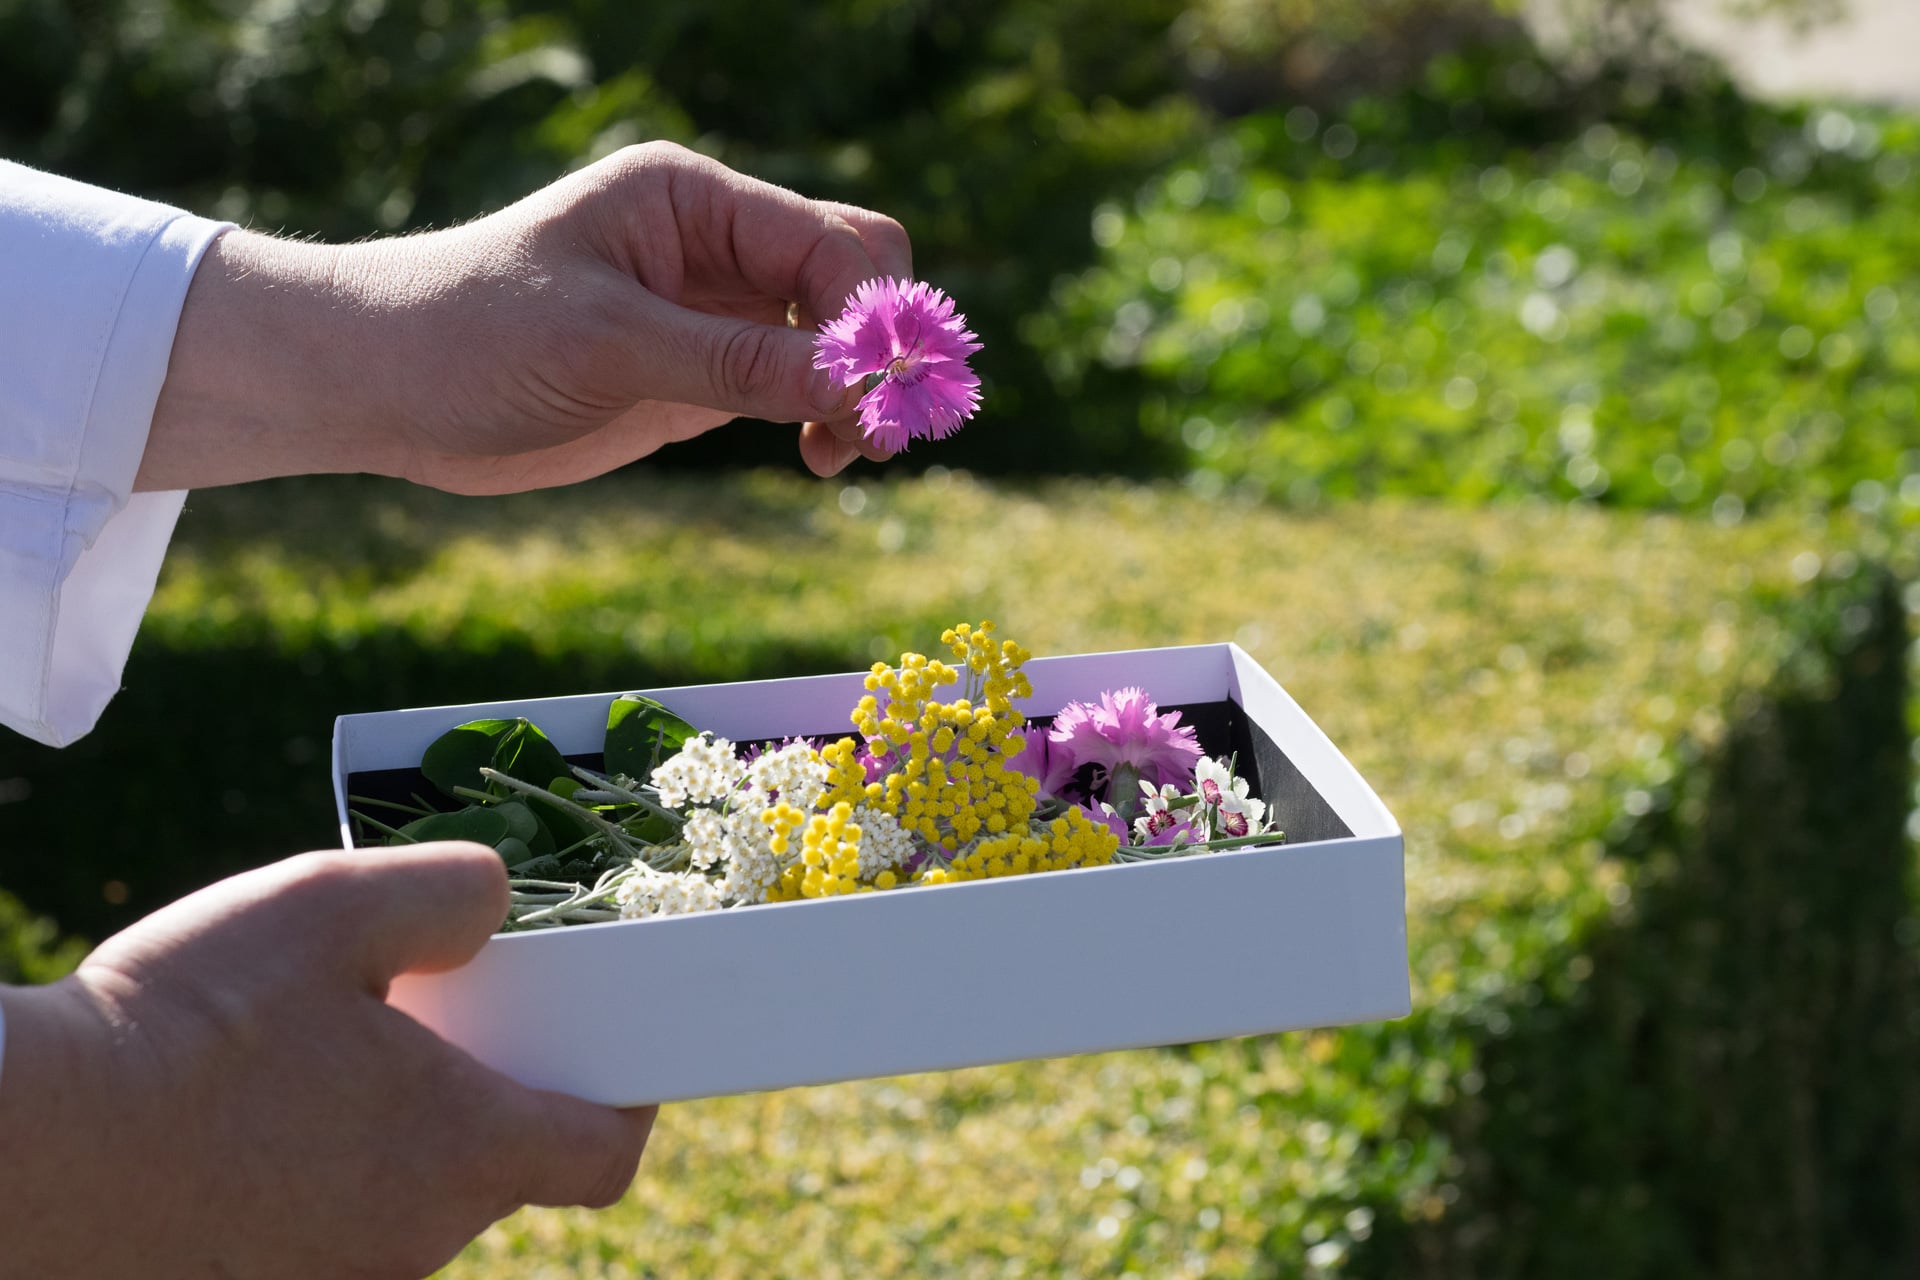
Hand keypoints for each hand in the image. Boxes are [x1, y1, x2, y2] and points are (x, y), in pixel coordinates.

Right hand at [0, 843, 653, 1279]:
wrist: (24, 1157)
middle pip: (500, 1162)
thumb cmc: (185, 1026)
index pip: (604, 1154)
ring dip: (393, 1123)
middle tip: (432, 1009)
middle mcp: (414, 1238)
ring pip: (407, 1191)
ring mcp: (335, 1277)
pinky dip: (321, 1164)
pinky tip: (252, 1107)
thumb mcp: (332, 906)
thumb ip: (448, 892)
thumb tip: (497, 901)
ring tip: (317, 1047)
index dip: (625, 1099)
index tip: (610, 1047)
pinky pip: (327, 1221)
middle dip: (485, 1084)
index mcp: (461, 1151)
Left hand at [138, 142, 914, 493]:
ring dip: (857, 390)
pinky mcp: (700, 373)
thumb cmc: (473, 335)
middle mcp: (715, 245)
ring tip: (845, 454)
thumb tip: (856, 385)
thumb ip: (735, 362)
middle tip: (879, 428)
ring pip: (832, 334)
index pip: (826, 241)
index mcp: (693, 200)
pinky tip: (816, 458)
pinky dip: (824, 417)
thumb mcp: (607, 345)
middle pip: (850, 272)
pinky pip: (795, 382)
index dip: (870, 316)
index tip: (880, 395)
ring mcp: (711, 310)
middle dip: (878, 345)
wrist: (385, 389)